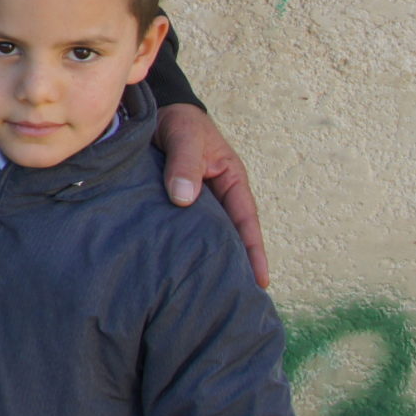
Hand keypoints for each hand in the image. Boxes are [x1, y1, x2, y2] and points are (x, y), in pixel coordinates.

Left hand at [155, 102, 268, 287]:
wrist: (155, 113)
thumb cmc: (177, 122)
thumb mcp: (184, 136)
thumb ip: (184, 163)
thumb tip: (184, 198)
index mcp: (231, 180)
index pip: (246, 222)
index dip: (253, 252)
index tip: (261, 282)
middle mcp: (218, 195)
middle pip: (230, 236)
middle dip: (236, 266)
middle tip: (236, 302)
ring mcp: (198, 201)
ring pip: (207, 236)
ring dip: (209, 260)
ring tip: (207, 296)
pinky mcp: (174, 203)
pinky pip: (183, 230)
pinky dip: (184, 249)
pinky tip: (177, 269)